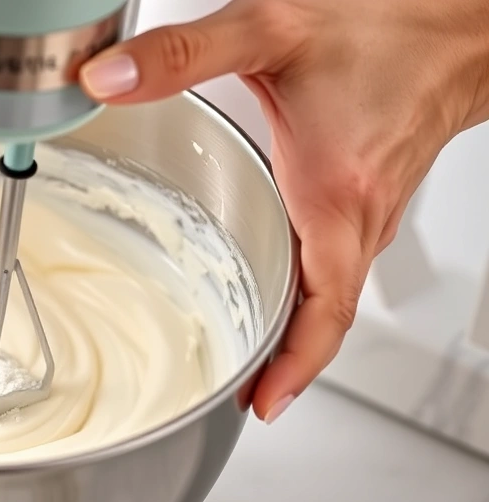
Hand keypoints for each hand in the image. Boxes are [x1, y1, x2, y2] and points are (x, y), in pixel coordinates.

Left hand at [79, 0, 488, 422]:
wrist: (460, 12)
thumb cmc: (389, 19)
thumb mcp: (270, 29)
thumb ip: (180, 55)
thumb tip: (105, 79)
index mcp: (335, 194)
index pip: (323, 312)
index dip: (292, 366)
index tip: (263, 405)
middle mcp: (362, 212)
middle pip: (327, 314)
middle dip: (286, 361)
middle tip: (245, 393)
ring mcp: (376, 205)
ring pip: (337, 290)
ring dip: (299, 327)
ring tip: (257, 352)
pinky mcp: (377, 189)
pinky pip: (344, 259)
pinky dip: (314, 288)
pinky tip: (285, 279)